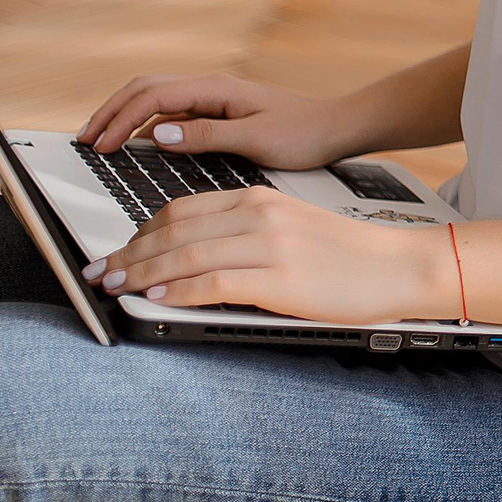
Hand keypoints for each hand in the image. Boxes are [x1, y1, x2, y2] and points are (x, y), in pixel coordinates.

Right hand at [80, 73, 354, 169]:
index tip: (98, 144)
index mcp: (216, 89)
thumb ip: (207, 136)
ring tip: (100, 141)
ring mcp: (213, 100)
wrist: (337, 128)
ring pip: (156, 101)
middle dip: (111, 113)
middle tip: (85, 140)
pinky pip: (172, 115)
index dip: (119, 118)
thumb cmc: (305, 133)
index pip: (152, 96)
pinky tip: (138, 145)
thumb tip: (158, 134)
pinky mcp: (219, 114)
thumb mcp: (256, 139)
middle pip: (145, 90)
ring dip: (125, 118)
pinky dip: (146, 126)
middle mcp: (211, 89)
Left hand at [84, 187, 449, 326]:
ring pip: (184, 256)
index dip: (139, 232)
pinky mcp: (278, 279)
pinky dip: (176, 292)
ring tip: (115, 289)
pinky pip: (211, 284)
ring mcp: (268, 247)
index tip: (119, 252)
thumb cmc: (351, 255)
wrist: (400, 265)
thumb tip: (196, 256)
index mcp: (259, 200)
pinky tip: (156, 301)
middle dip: (128, 254)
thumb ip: (245, 233)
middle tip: (100, 273)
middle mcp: (259, 216)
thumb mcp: (292, 227)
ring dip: (141, 274)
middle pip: (173, 231)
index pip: (180, 210)